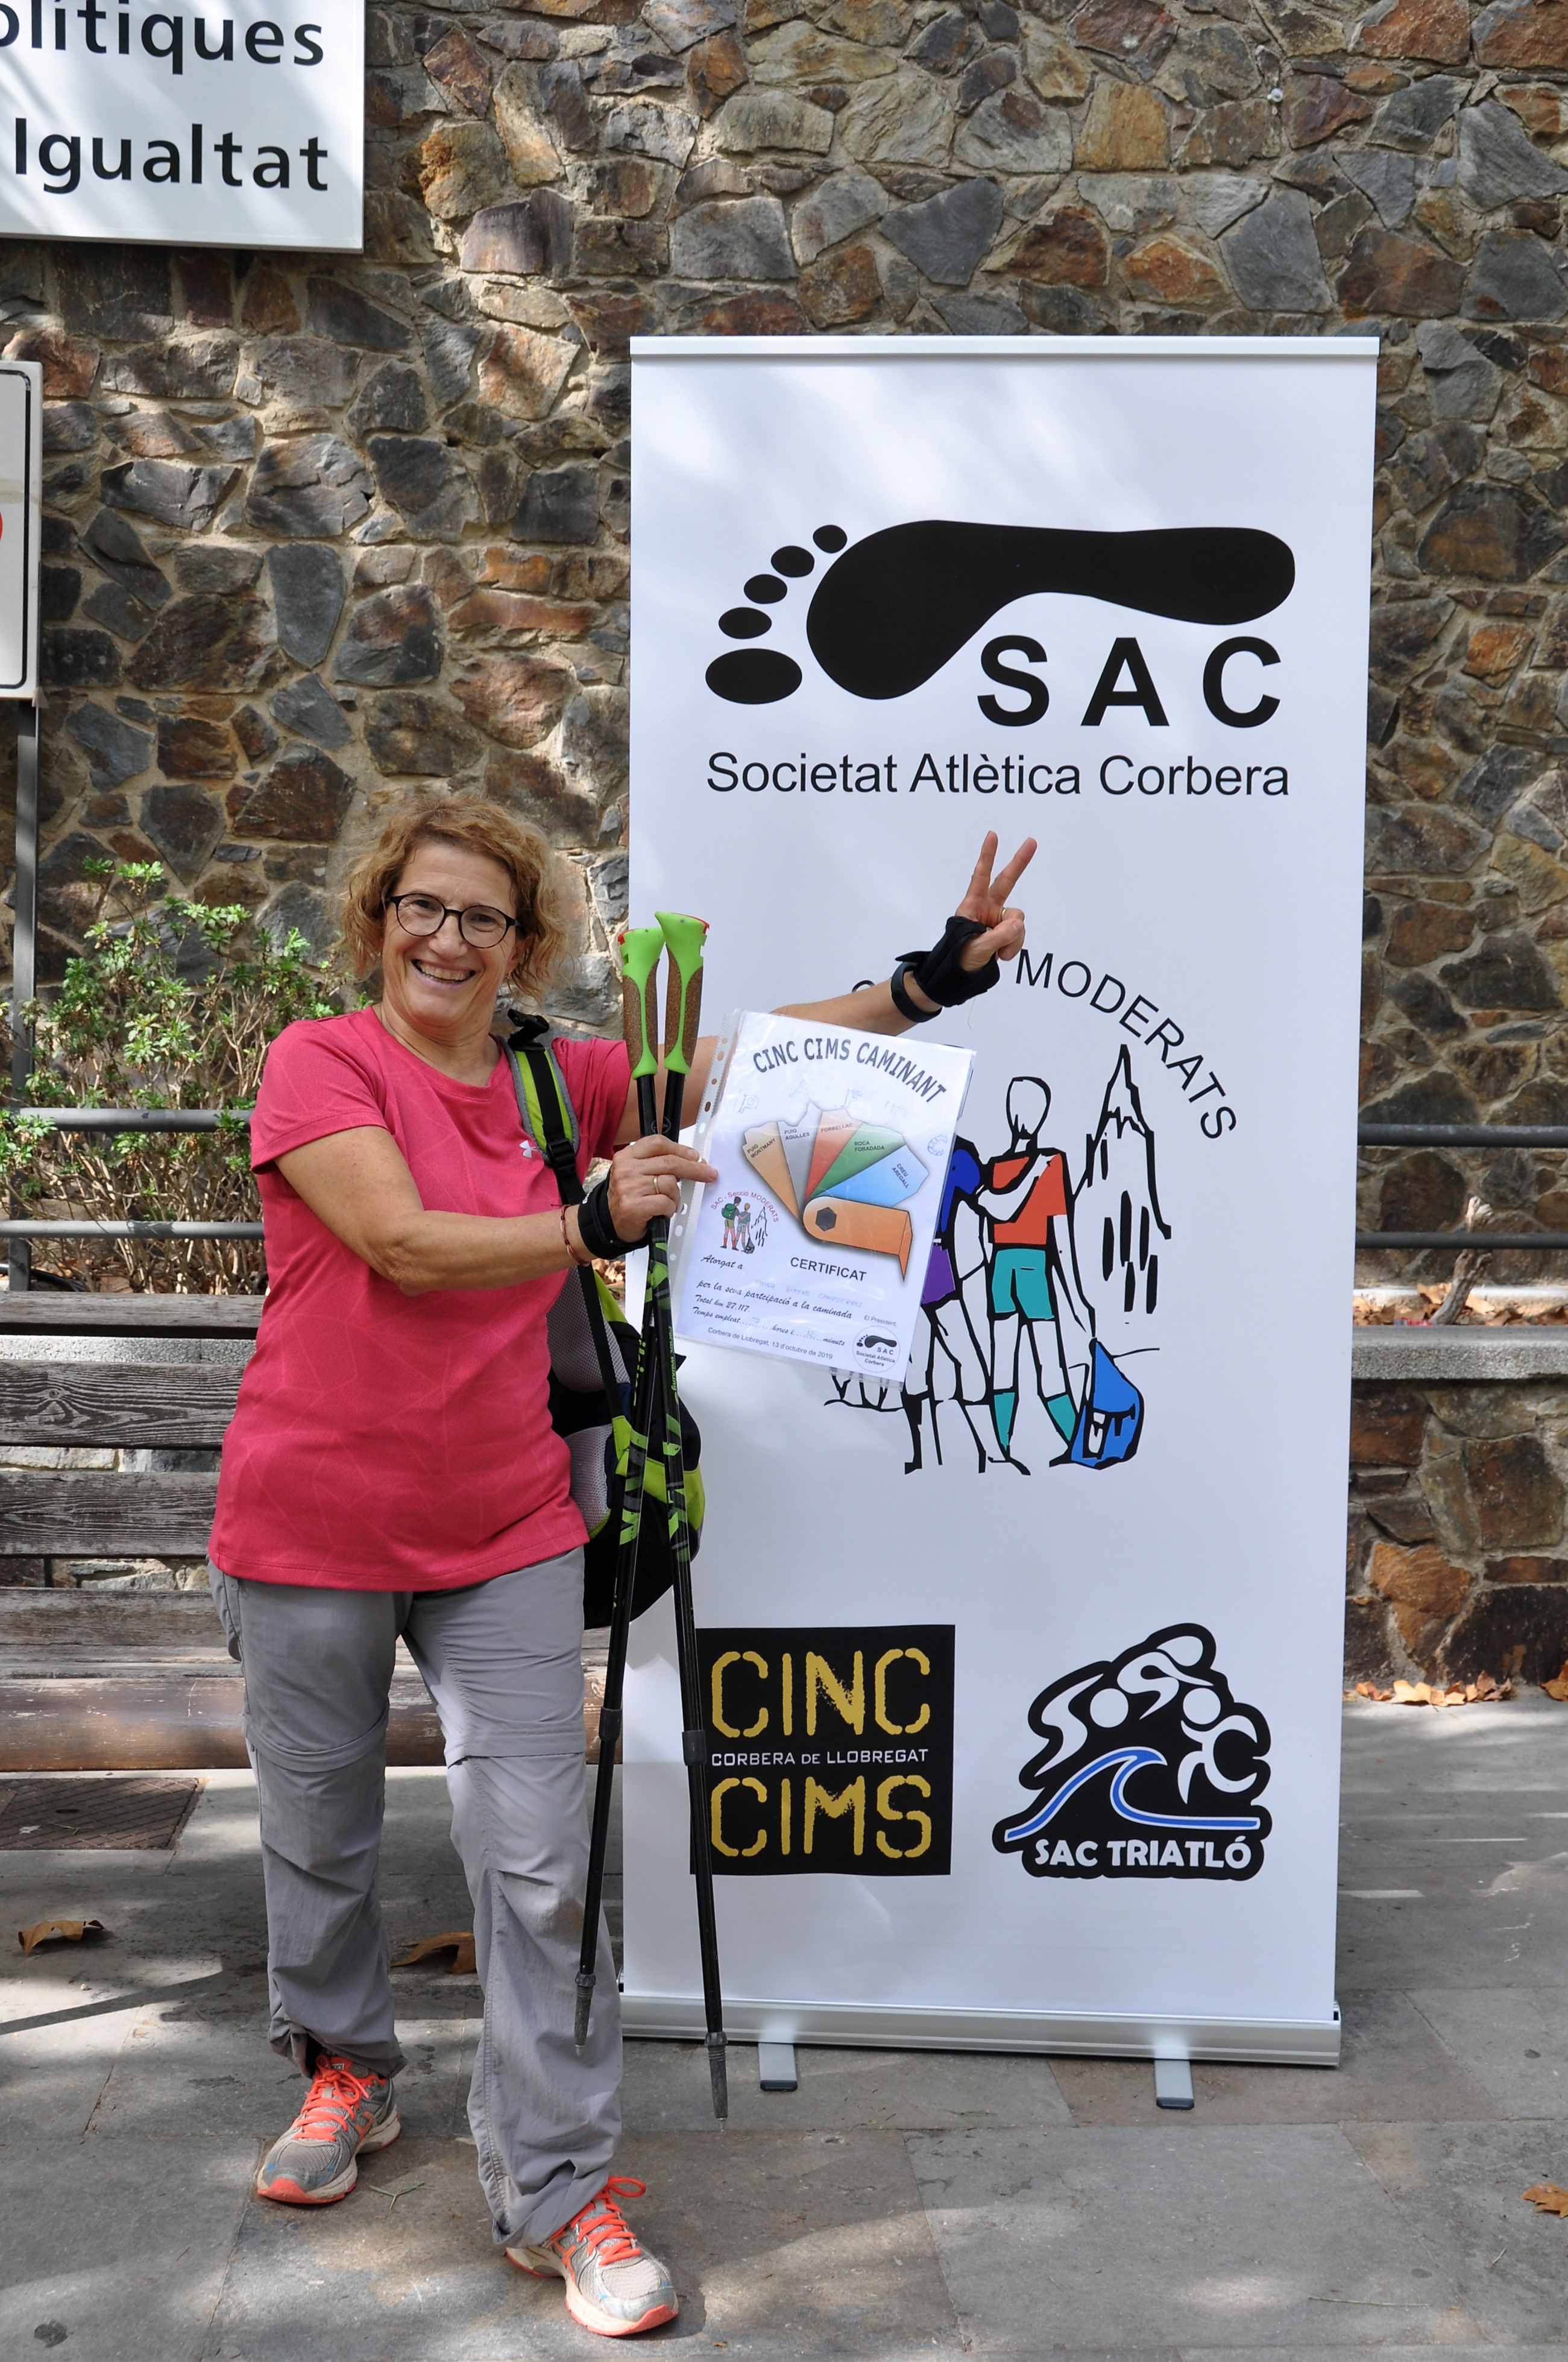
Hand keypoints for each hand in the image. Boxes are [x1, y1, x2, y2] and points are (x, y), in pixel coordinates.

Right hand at [606, 1135, 717, 1243]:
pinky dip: (670, 1209)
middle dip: (694, 1168)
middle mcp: (626, 1169)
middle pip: (669, 1162)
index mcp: (627, 1156)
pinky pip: (665, 1203)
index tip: (695, 1156)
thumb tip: (692, 1161)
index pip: (658, 1144)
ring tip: (668, 1203)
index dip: (680, 1149)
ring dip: (675, 1196)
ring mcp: (628, 1187)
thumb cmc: (630, 1197)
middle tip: (709, 1174)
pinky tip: (662, 1212)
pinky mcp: (633, 1206)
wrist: (610, 1222)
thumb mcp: (637, 1173)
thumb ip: (658, 1164)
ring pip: (670, 1184)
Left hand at [956, 831, 1035, 969]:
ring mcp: (999, 920)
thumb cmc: (960, 957)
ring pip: (1018, 919)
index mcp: (973, 905)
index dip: (987, 856)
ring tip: (1000, 952)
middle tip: (1031, 842)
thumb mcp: (976, 948)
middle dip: (1019, 862)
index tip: (992, 836)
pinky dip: (1015, 945)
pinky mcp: (1008, 932)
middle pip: (1007, 881)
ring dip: (1013, 937)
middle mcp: (988, 908)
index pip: (980, 877)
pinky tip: (1003, 954)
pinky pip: (1020, 934)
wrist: (962, 975)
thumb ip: (999, 936)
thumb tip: (1018, 925)